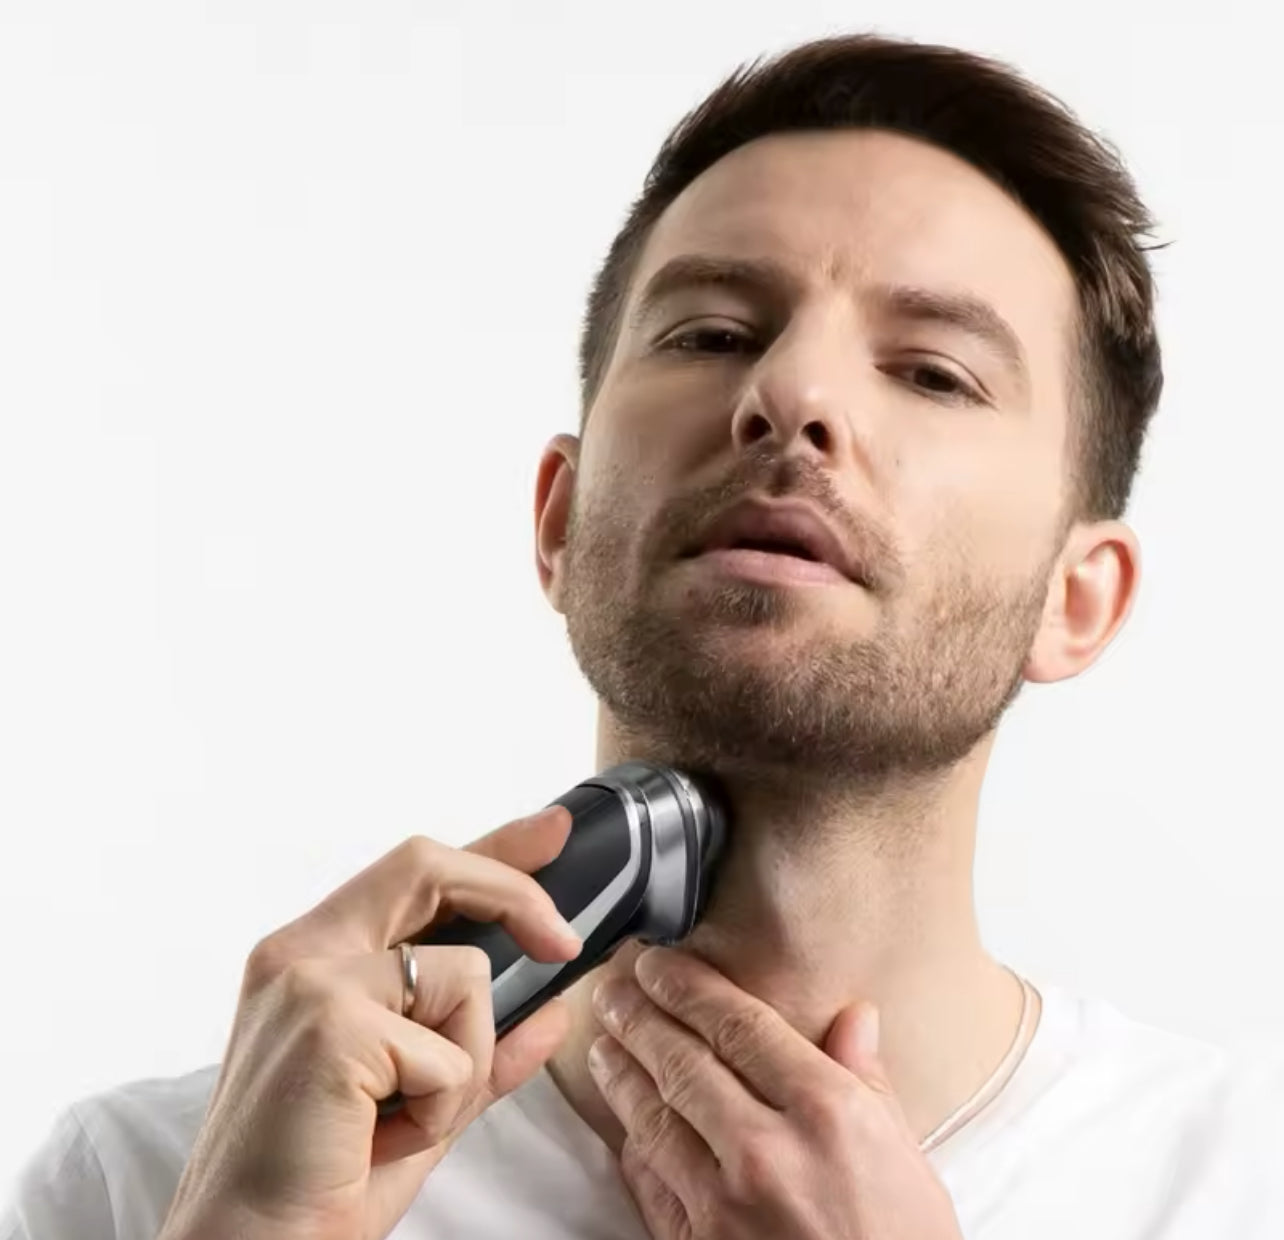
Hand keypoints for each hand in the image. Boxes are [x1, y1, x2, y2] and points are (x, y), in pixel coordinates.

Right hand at [159, 806, 583, 1239]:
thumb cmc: (319, 1183)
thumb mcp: (419, 1103)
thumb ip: (482, 1049)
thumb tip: (554, 1011)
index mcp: (311, 955)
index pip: (413, 874)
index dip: (491, 846)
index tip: (552, 827)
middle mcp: (300, 950)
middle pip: (427, 867)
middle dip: (513, 891)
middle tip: (562, 943)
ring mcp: (311, 980)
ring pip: (464, 977)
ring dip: (466, 1062)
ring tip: (403, 1122)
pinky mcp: (331, 1023)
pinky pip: (451, 1050)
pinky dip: (442, 1107)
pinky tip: (382, 1141)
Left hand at [588, 946, 964, 1238]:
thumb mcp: (907, 1157)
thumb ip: (867, 1080)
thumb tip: (854, 1017)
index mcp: (826, 1113)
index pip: (739, 1026)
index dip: (689, 987)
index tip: (661, 963)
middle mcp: (767, 1151)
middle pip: (683, 1062)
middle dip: (640, 1016)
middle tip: (617, 986)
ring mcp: (723, 1206)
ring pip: (654, 1118)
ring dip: (622, 1074)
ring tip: (605, 1042)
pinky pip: (651, 1185)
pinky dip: (634, 1148)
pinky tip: (625, 1125)